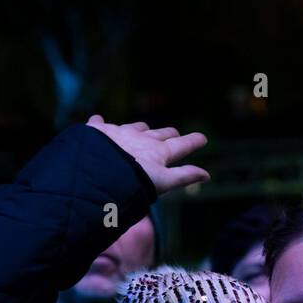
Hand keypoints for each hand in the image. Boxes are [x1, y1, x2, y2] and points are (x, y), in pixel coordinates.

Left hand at [86, 116, 209, 194]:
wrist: (95, 172)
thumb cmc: (131, 183)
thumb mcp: (162, 183)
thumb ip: (184, 177)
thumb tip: (206, 175)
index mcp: (158, 153)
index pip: (180, 146)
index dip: (192, 142)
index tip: (202, 138)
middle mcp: (141, 138)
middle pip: (159, 134)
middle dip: (168, 134)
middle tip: (174, 134)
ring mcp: (120, 133)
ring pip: (135, 127)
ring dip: (142, 128)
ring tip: (143, 129)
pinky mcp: (98, 132)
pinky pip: (100, 124)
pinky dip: (101, 122)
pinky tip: (98, 119)